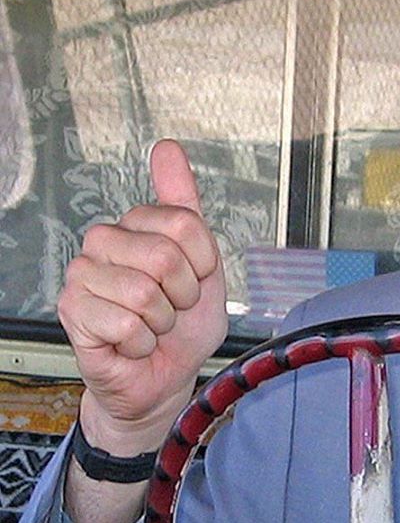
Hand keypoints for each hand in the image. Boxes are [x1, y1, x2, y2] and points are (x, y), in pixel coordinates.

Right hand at [58, 139, 227, 452]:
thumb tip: (166, 147)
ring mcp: (83, 275)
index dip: (203, 261)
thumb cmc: (183, 322)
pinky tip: (133, 343)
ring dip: (162, 320)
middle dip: (183, 293)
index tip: (195, 279)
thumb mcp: (203, 260)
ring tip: (152, 324)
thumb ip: (184, 202)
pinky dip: (142, 342)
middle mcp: (104, 241)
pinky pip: (127, 324)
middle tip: (172, 307)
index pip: (184, 222)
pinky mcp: (72, 311)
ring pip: (144, 292)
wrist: (166, 374)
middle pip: (164, 255)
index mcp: (137, 224)